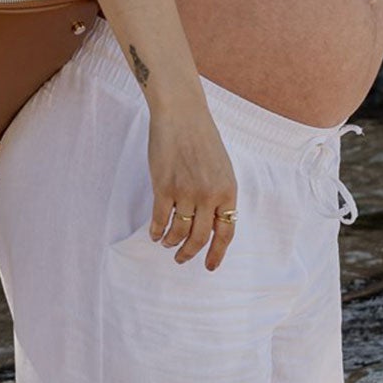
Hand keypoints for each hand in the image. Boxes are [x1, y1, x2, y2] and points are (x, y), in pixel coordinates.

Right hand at [146, 102, 238, 269]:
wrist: (182, 115)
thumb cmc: (202, 139)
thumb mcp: (222, 168)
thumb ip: (219, 195)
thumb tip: (213, 224)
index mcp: (228, 190)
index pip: (226, 232)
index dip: (217, 253)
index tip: (210, 266)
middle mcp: (209, 195)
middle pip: (200, 238)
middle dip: (189, 253)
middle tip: (181, 258)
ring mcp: (186, 192)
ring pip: (178, 231)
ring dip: (171, 242)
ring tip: (166, 242)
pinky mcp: (164, 186)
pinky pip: (159, 219)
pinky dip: (156, 231)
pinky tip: (154, 233)